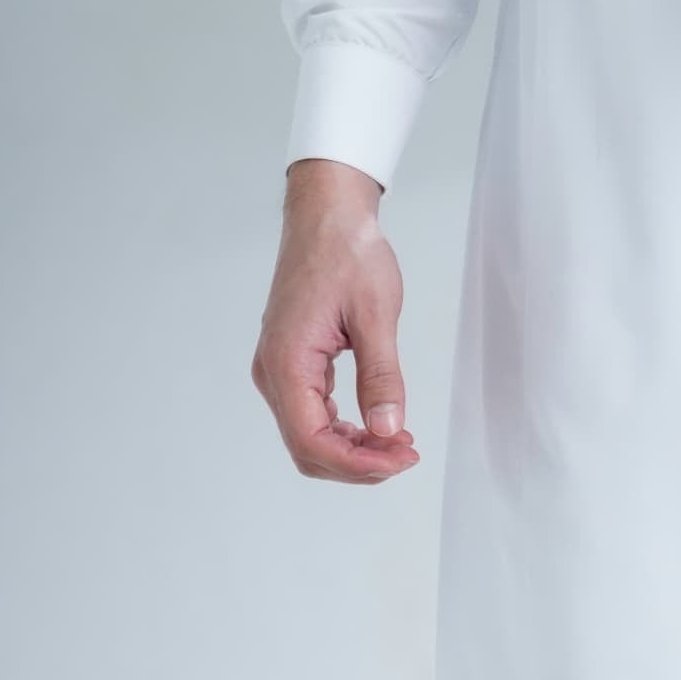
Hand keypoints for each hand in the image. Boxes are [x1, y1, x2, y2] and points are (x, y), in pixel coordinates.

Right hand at [251, 158, 421, 482]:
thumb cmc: (347, 253)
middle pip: (307, 448)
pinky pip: (311, 413)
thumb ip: (381, 376)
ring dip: (352, 450)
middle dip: (358, 463)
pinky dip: (344, 429)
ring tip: (399, 443)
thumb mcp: (376, 314)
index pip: (312, 442)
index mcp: (287, 363)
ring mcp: (279, 369)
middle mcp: (273, 373)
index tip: (403, 458)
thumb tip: (388, 430)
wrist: (325, 215)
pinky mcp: (292, 362)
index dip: (358, 463)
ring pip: (308, 436)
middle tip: (407, 454)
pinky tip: (378, 424)